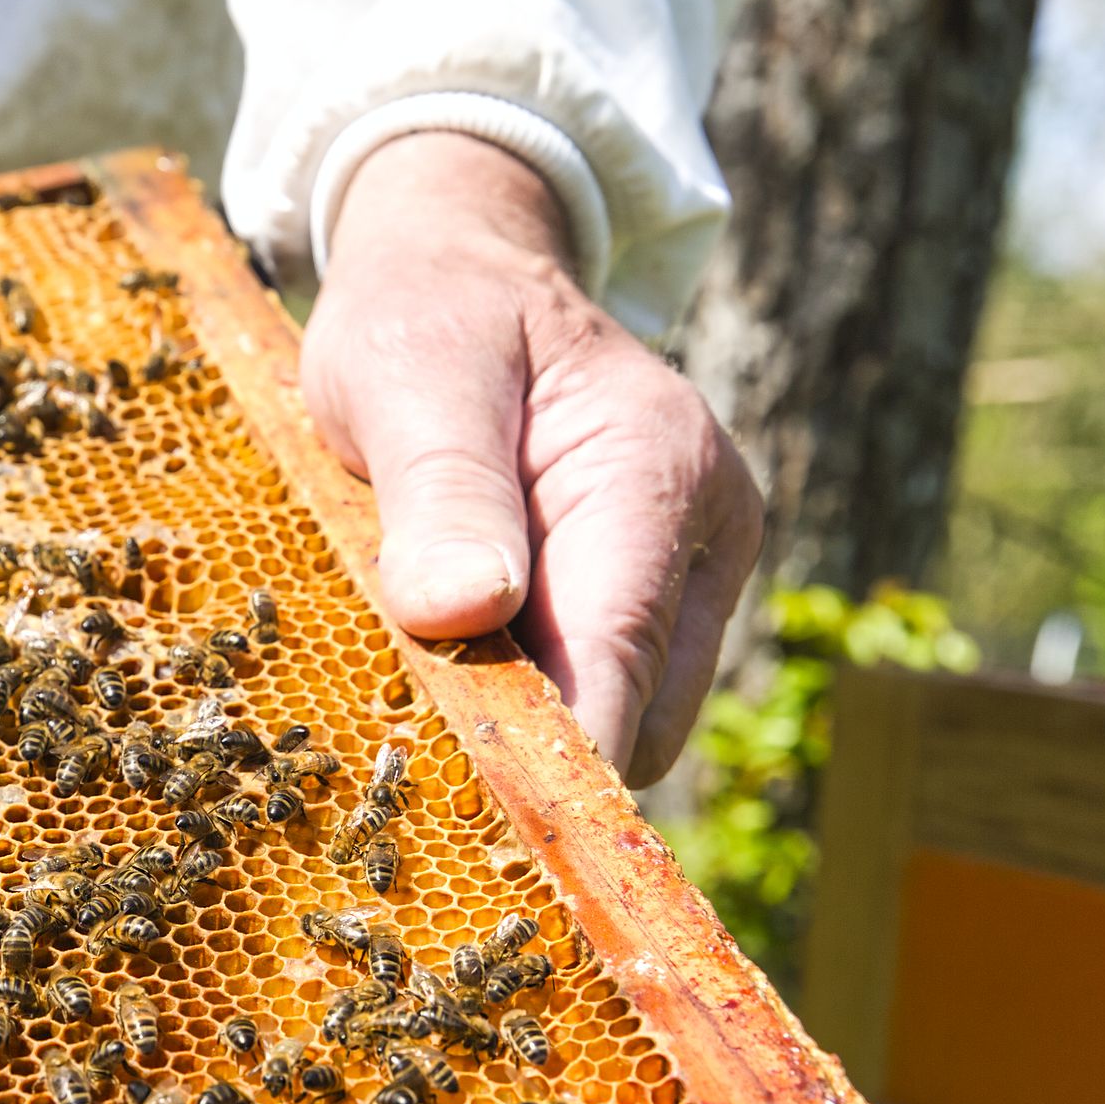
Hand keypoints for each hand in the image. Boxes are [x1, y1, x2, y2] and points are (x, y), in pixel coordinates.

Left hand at [302, 132, 761, 786]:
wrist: (459, 274)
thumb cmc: (427, 314)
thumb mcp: (409, 374)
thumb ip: (440, 489)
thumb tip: (463, 612)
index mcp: (654, 471)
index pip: (616, 659)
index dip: (553, 760)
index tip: (476, 829)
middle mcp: (703, 533)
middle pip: (632, 718)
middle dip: (530, 751)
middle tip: (400, 762)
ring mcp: (688, 576)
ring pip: (622, 724)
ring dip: (524, 727)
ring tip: (418, 689)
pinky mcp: (651, 606)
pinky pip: (599, 695)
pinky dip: (526, 706)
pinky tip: (451, 676)